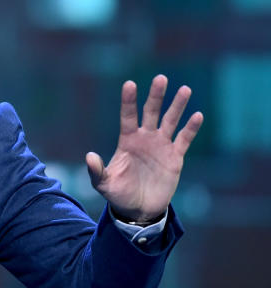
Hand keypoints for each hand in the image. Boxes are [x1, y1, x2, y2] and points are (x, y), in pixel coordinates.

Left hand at [86, 75, 202, 223]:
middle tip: (160, 78)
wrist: (140, 209)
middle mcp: (145, 139)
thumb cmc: (119, 194)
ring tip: (184, 89)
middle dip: (156, 96)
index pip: (128, 116)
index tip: (130, 84)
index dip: (129, 101)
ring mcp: (161, 146)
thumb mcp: (104, 184)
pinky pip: (184, 139)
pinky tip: (197, 115)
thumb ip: (96, 170)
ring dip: (177, 106)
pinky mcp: (175, 157)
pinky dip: (191, 128)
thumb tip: (89, 156)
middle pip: (151, 112)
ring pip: (170, 121)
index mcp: (127, 141)